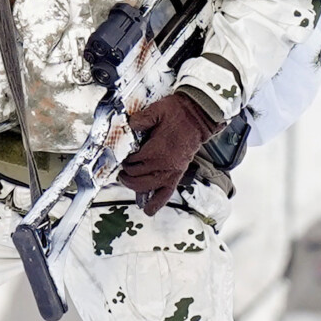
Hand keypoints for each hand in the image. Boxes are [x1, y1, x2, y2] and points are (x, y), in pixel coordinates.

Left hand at [120, 91, 217, 213]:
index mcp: (156, 150)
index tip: (122, 155)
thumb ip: (140, 120)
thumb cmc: (178, 113)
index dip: (125, 159)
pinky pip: (166, 193)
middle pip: (137, 177)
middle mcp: (163, 165)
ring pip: (147, 187)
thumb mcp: (156, 110)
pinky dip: (156, 203)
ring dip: (134, 187)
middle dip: (126, 174)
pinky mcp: (177, 174)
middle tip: (121, 168)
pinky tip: (148, 210)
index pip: (133, 162)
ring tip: (127, 180)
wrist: (199, 117)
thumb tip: (127, 126)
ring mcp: (171, 172)